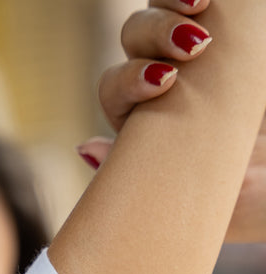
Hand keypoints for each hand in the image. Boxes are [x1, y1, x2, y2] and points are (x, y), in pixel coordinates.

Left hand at [80, 0, 265, 243]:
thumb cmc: (251, 193)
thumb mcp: (207, 194)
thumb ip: (147, 176)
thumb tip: (85, 146)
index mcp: (144, 120)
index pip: (115, 88)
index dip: (129, 80)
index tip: (164, 82)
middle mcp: (161, 78)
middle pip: (135, 39)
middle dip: (155, 34)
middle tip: (195, 45)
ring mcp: (193, 53)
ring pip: (159, 12)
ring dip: (169, 7)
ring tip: (201, 8)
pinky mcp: (229, 33)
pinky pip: (202, 2)